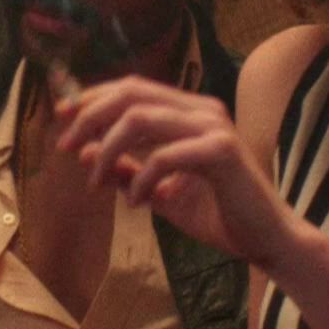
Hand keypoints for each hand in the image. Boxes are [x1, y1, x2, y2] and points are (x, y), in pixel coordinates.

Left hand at [54, 76, 294, 266]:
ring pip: (141, 117)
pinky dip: (141, 179)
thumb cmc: (219, 215)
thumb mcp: (160, 193)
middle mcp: (202, 110)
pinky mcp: (222, 152)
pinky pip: (165, 156)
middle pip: (132, 93)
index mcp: (190, 112)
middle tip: (65, 145)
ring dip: (107, 149)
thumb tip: (85, 151)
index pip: (133, 87)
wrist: (267, 240)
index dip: (93, 98)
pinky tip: (136, 203)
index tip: (61, 117)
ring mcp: (214, 127)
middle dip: (90, 115)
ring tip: (94, 182)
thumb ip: (127, 171)